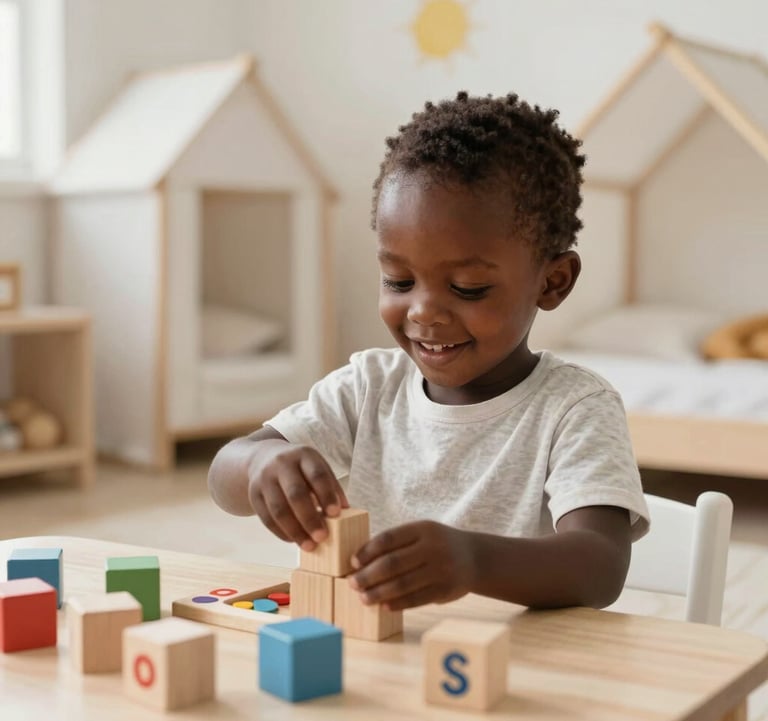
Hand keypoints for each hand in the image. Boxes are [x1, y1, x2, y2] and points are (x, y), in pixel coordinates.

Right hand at [246, 442, 347, 551]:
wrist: (262, 458)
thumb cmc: (300, 468)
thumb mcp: (316, 467)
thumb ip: (331, 487)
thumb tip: (346, 512)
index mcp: (304, 455)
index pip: (317, 475)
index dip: (326, 495)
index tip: (336, 514)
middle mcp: (282, 464)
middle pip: (296, 494)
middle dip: (310, 518)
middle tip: (322, 537)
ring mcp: (264, 479)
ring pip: (279, 509)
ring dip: (295, 530)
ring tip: (309, 546)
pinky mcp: (253, 494)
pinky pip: (266, 518)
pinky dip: (281, 532)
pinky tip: (293, 540)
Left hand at [348, 521, 475, 610]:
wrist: (475, 558)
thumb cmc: (438, 544)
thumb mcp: (422, 533)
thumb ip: (397, 542)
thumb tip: (362, 560)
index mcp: (423, 529)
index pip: (388, 538)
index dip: (367, 551)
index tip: (353, 562)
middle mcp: (433, 548)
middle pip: (393, 563)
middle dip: (368, 575)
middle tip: (352, 583)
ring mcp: (441, 569)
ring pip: (403, 584)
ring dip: (379, 593)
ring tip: (364, 598)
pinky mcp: (446, 590)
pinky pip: (416, 599)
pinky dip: (398, 603)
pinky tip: (384, 606)